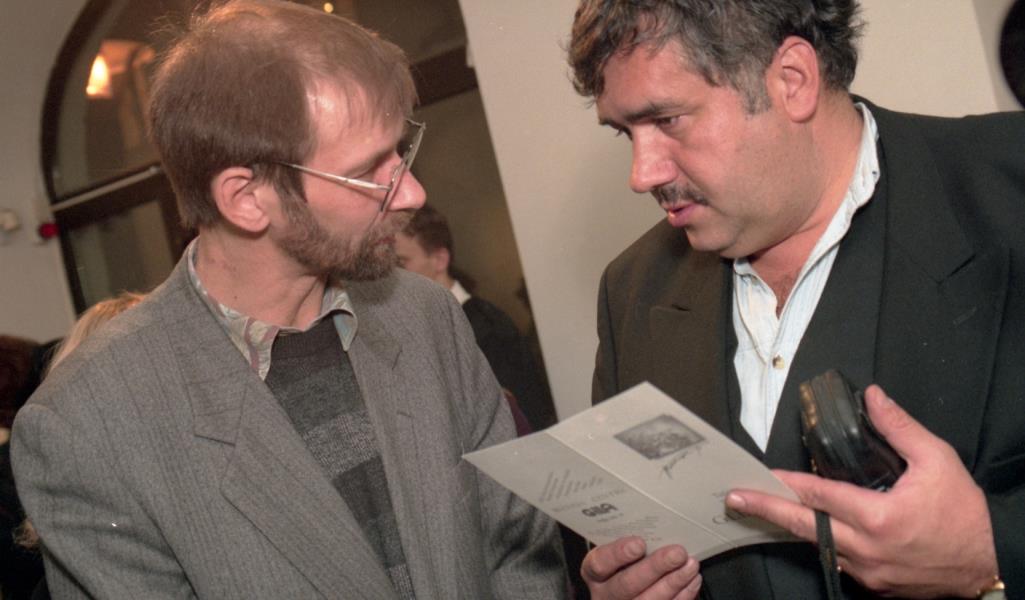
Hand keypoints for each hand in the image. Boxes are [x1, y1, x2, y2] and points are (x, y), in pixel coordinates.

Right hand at [581, 536, 700, 599]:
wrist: (627, 591)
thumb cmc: (624, 563)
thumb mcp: (618, 551)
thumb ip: (629, 542)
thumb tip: (658, 525)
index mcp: (596, 572)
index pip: (600, 563)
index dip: (618, 554)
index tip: (639, 543)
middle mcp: (607, 594)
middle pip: (627, 584)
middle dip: (655, 567)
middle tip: (677, 552)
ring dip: (674, 582)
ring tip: (690, 565)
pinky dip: (683, 595)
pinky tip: (692, 580)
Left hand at [726, 385, 997, 597]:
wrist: (989, 562)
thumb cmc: (964, 512)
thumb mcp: (937, 460)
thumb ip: (899, 428)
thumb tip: (873, 397)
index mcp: (879, 517)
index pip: (820, 496)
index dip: (787, 484)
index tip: (761, 475)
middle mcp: (867, 549)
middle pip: (805, 526)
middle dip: (767, 510)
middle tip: (735, 500)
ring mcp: (869, 572)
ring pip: (819, 546)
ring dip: (793, 527)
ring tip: (764, 509)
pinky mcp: (875, 585)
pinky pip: (839, 562)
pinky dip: (823, 543)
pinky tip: (810, 528)